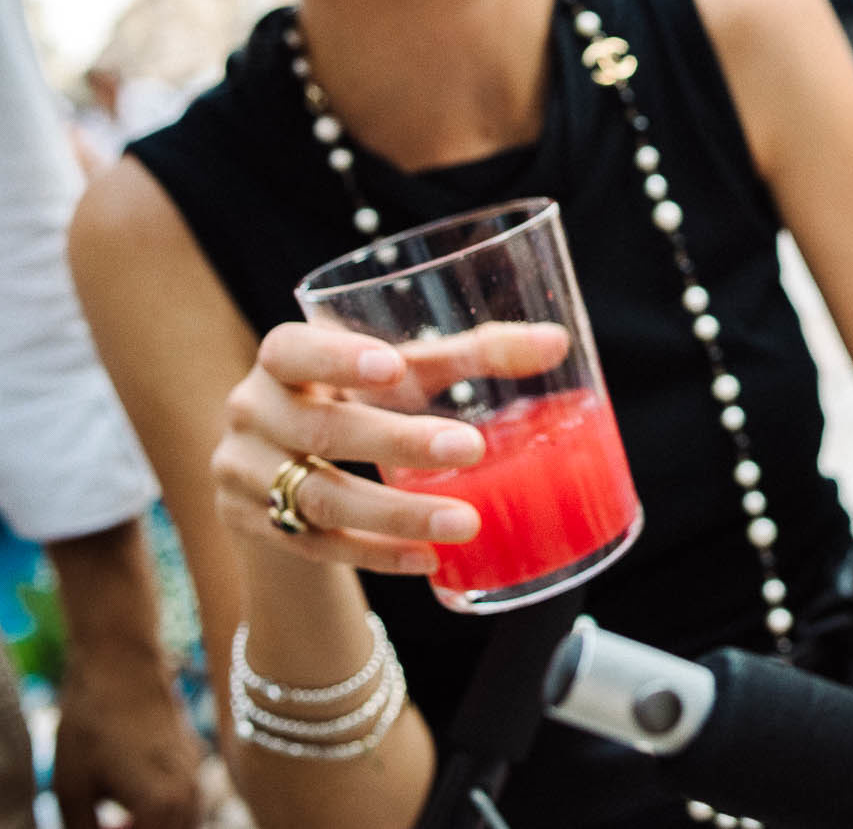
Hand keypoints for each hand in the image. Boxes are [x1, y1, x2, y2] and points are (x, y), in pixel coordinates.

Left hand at [53, 640, 201, 828]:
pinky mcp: (194, 759)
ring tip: (120, 822)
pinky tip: (135, 807)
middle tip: (111, 825)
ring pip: (188, 824)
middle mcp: (189, 792)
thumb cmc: (89, 726)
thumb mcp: (70, 791)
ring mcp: (196, 774)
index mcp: (159, 804)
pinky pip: (190, 804)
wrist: (120, 667)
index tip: (103, 827)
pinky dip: (168, 816)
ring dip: (159, 828)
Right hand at [210, 321, 569, 573]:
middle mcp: (254, 412)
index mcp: (284, 360)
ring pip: (318, 498)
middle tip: (470, 449)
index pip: (292, 349)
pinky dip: (376, 555)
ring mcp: (245, 474)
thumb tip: (558, 342)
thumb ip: (473, 353)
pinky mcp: (253, 526)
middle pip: (320, 430)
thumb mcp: (403, 370)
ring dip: (396, 514)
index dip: (336, 357)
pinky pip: (317, 546)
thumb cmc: (356, 396)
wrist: (278, 464)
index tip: (393, 365)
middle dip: (396, 443)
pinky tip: (429, 560)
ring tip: (466, 521)